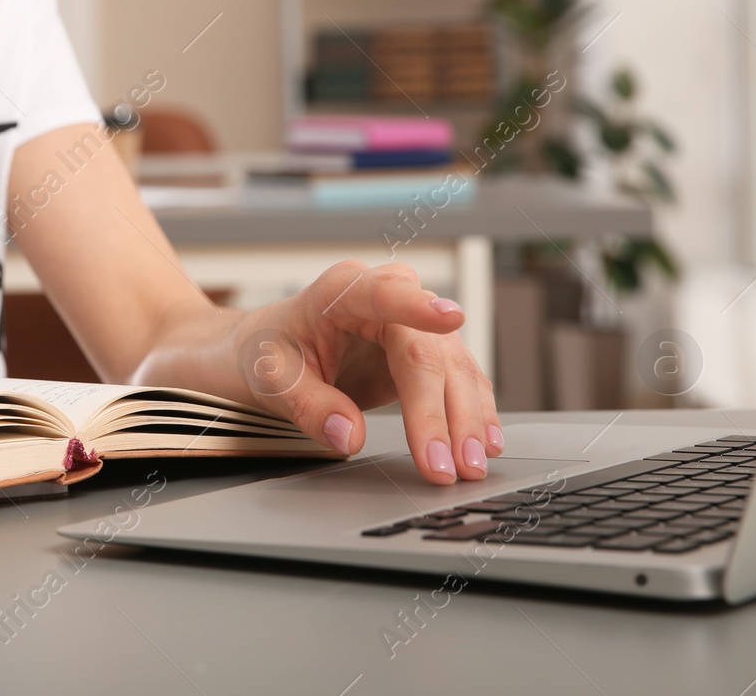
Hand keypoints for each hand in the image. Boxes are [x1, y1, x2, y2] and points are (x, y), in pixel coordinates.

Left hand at [230, 260, 501, 484]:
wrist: (270, 350)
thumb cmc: (269, 351)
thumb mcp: (271, 379)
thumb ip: (309, 406)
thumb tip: (349, 436)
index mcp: (343, 291)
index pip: (385, 295)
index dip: (418, 306)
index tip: (450, 318)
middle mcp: (387, 299)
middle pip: (426, 351)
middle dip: (441, 411)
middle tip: (449, 463)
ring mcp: (412, 325)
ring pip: (454, 369)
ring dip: (467, 420)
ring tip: (471, 465)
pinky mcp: (425, 354)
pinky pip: (459, 382)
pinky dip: (473, 414)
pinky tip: (486, 443)